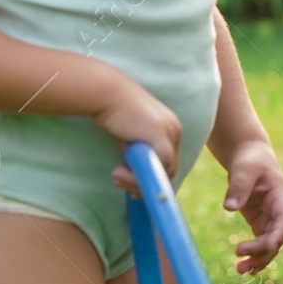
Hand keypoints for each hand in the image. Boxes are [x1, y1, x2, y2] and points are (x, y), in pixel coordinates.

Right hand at [96, 77, 182, 196]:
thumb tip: (137, 187)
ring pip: (165, 171)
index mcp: (171, 130)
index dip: (153, 177)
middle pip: (170, 169)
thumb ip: (138, 158)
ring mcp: (170, 132)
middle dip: (145, 182)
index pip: (170, 162)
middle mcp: (175, 130)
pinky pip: (158, 166)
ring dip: (138, 180)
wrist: (108, 95)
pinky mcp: (160, 136)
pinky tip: (118, 171)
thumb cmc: (115, 115)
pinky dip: (138, 175)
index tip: (134, 188)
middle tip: (121, 184)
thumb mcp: (131, 140)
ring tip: (116, 177)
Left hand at [220, 139, 282, 274]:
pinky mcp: (260, 223)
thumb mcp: (244, 169)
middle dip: (262, 253)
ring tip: (240, 270)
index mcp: (281, 197)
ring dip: (258, 259)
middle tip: (241, 263)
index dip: (277, 235)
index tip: (264, 246)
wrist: (250, 156)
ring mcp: (270, 219)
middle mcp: (279, 211)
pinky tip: (244, 267)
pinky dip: (254, 255)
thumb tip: (229, 208)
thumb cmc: (250, 160)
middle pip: (277, 237)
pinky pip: (261, 243)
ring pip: (270, 245)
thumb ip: (238, 187)